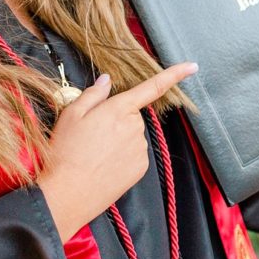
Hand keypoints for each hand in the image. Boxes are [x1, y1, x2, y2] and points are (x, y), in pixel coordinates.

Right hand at [36, 62, 199, 239]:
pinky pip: (135, 154)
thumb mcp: (71, 114)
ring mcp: (140, 148)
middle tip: (92, 135)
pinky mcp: (141, 167)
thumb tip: (107, 80)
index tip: (192, 66)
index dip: (174, 74)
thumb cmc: (66, 151)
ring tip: (95, 153)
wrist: (69, 192)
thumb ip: (93, 94)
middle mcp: (135, 127)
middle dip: (116, 120)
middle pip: (132, 115)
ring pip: (132, 136)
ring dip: (118, 140)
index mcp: (119, 109)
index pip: (152, 87)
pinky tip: (104, 165)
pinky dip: (122, 157)